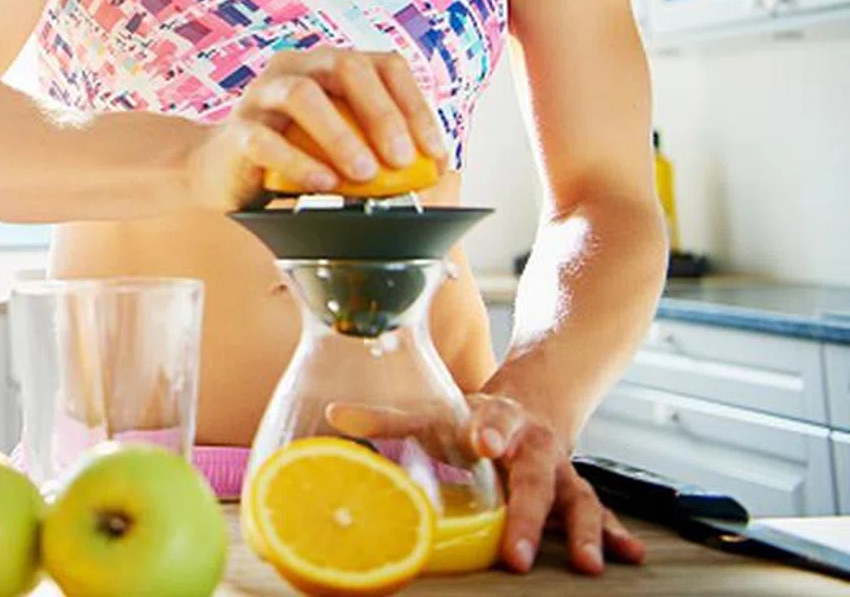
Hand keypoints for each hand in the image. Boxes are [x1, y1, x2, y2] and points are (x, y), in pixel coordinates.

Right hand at [191, 47, 450, 209]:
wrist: (220, 173)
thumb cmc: (292, 157)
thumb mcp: (343, 145)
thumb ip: (380, 147)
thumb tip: (438, 171)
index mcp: (328, 65)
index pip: (384, 65)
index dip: (416, 106)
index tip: (434, 152)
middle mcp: (295, 68)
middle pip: (345, 66)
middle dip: (381, 113)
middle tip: (403, 159)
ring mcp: (260, 96)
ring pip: (301, 95)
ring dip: (339, 135)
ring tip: (364, 173)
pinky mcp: (235, 131)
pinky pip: (264, 139)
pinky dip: (298, 163)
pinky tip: (323, 183)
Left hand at [329, 394, 645, 574]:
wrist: (532, 401)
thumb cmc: (472, 418)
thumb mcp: (434, 412)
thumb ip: (388, 419)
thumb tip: (336, 417)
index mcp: (494, 419)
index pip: (489, 420)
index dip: (486, 428)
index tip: (482, 440)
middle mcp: (533, 445)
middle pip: (532, 478)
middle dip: (529, 515)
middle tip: (517, 552)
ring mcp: (560, 470)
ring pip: (577, 498)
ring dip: (585, 531)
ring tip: (591, 564)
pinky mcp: (577, 491)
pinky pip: (601, 512)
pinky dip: (617, 532)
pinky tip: (630, 555)